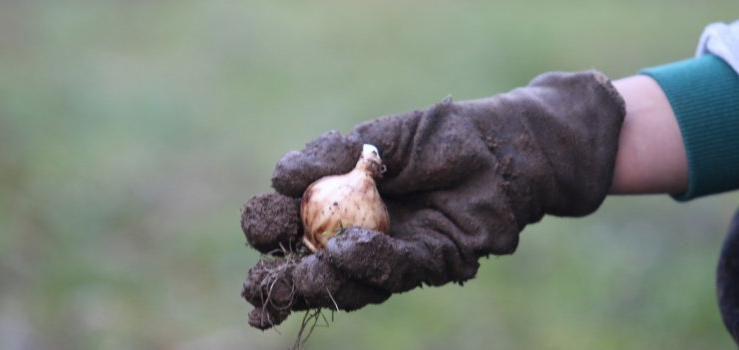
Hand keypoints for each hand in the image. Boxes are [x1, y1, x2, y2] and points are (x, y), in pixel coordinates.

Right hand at [241, 71, 625, 328]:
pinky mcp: (432, 264)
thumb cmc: (437, 137)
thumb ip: (329, 153)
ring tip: (298, 279)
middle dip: (282, 283)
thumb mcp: (377, 138)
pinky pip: (397, 271)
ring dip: (321, 282)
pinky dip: (371, 263)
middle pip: (312, 269)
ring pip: (350, 283)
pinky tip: (349, 251)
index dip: (267, 228)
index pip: (290, 225)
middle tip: (257, 289)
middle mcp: (360, 237)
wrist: (500, 146)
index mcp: (337, 205)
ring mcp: (394, 256)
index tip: (263, 220)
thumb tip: (278, 177)